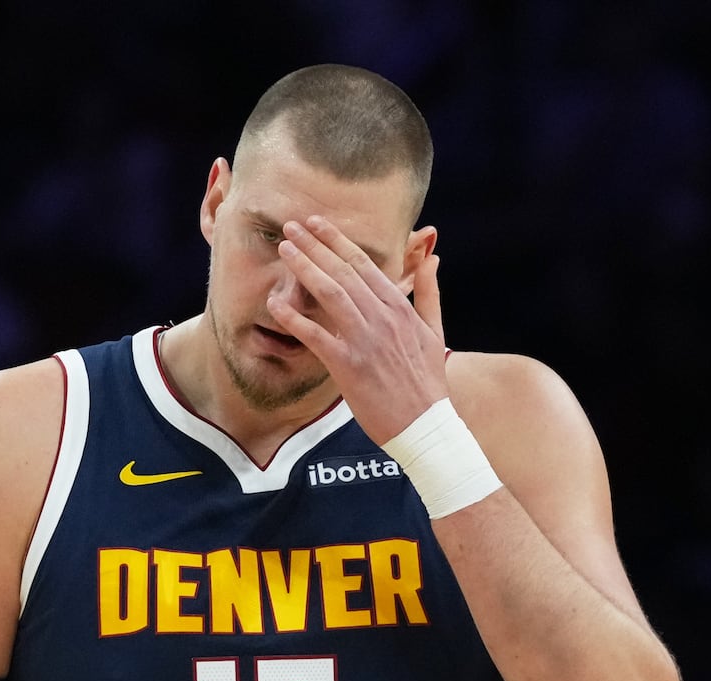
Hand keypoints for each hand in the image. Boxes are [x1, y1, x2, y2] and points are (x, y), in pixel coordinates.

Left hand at [267, 215, 446, 445]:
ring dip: (305, 268)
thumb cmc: (428, 384)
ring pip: (331, 295)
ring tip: (284, 250)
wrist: (425, 426)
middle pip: (343, 272)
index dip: (337, 241)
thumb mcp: (434, 332)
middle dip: (315, 245)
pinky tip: (276, 304)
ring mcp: (365, 342)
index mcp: (399, 309)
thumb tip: (432, 257)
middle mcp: (382, 319)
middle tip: (291, 225)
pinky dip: (295, 318)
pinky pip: (316, 337)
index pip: (364, 265)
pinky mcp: (348, 367)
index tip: (316, 223)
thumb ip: (428, 293)